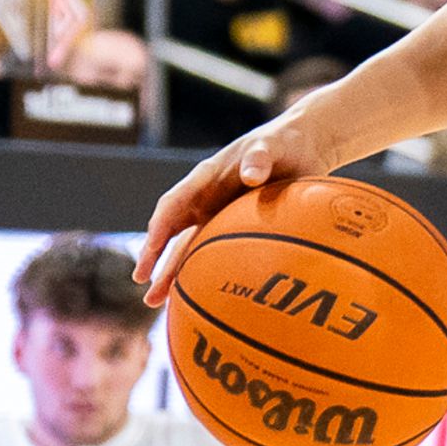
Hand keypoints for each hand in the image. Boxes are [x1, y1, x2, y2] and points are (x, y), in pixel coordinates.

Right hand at [138, 108, 336, 299]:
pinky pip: (215, 253)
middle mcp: (206, 199)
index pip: (174, 203)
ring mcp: (219, 215)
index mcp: (206, 178)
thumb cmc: (283, 143)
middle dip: (157, 260)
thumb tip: (251, 175)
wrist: (302, 147)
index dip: (160, 227)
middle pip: (174, 233)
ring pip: (190, 248)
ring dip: (174, 273)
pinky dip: (205, 273)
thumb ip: (260, 158)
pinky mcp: (235, 227)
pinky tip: (200, 296)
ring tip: (157, 302)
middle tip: (144, 287)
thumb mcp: (271, 146)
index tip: (151, 249)